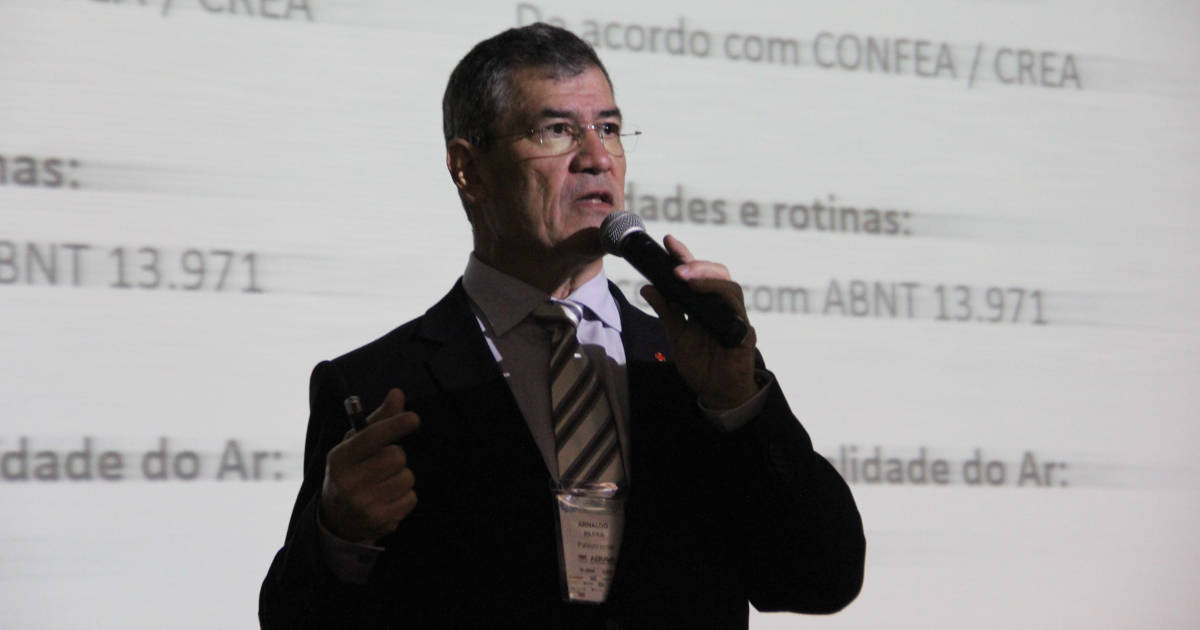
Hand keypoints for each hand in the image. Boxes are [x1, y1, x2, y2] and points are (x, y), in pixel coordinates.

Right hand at [319, 388, 419, 542]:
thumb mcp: (354, 444)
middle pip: (397, 457)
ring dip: (401, 476)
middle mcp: (349, 483)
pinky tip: (386, 498)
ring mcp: (364, 505)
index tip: (414, 418)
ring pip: (407, 477)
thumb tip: (397, 394)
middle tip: (381, 464)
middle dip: (396, 456)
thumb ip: (378, 420)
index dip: (395, 426)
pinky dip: (404, 496)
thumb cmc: (350, 471)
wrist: (336, 519)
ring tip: (382, 483)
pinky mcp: (380, 522)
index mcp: (339, 458)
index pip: (372, 437)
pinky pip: (411, 498)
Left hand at [640, 235, 758, 409]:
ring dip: (707, 280)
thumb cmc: (702, 364)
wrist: (718, 393)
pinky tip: (707, 300)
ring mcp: (735, 318)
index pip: (697, 274)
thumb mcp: (677, 335)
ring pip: (730, 288)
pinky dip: (723, 303)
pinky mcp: (745, 334)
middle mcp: (722, 306)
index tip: (669, 241)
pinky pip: (738, 313)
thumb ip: (666, 311)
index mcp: (706, 303)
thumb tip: (647, 287)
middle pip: (718, 274)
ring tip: (684, 277)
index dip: (685, 255)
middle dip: (697, 264)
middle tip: (675, 264)